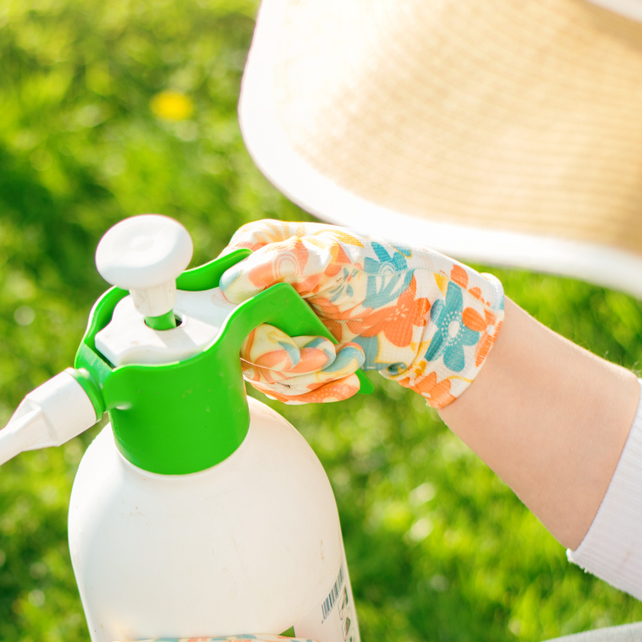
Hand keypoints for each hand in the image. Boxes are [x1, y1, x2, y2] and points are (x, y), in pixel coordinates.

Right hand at [219, 220, 504, 409]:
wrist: (423, 316)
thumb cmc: (382, 272)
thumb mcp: (335, 258)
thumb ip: (284, 261)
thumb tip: (232, 283)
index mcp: (257, 251)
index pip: (218, 290)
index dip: (238, 321)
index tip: (272, 333)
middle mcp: (256, 290)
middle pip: (235, 340)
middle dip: (282, 356)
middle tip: (322, 353)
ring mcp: (271, 327)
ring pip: (260, 372)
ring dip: (307, 375)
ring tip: (345, 361)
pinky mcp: (288, 359)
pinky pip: (283, 390)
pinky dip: (318, 389)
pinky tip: (348, 378)